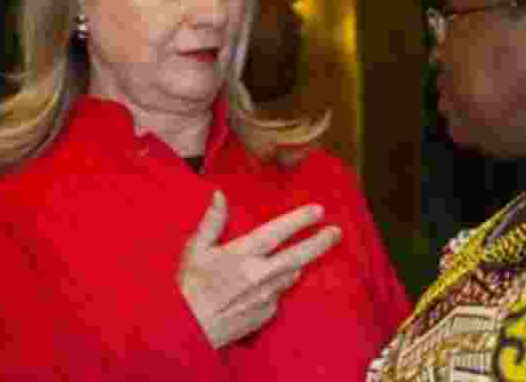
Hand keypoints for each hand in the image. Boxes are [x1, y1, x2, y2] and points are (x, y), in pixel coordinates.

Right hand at [178, 191, 340, 348]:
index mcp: (241, 255)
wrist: (188, 331)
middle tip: (337, 232)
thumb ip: (212, 221)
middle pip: (298, 255)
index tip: (319, 211)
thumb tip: (220, 195)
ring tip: (296, 257)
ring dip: (296, 264)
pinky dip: (277, 286)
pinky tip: (263, 285)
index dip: (300, 220)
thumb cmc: (189, 288)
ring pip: (291, 274)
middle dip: (321, 242)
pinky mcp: (267, 314)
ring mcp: (266, 296)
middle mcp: (259, 275)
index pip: (278, 232)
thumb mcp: (195, 250)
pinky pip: (279, 294)